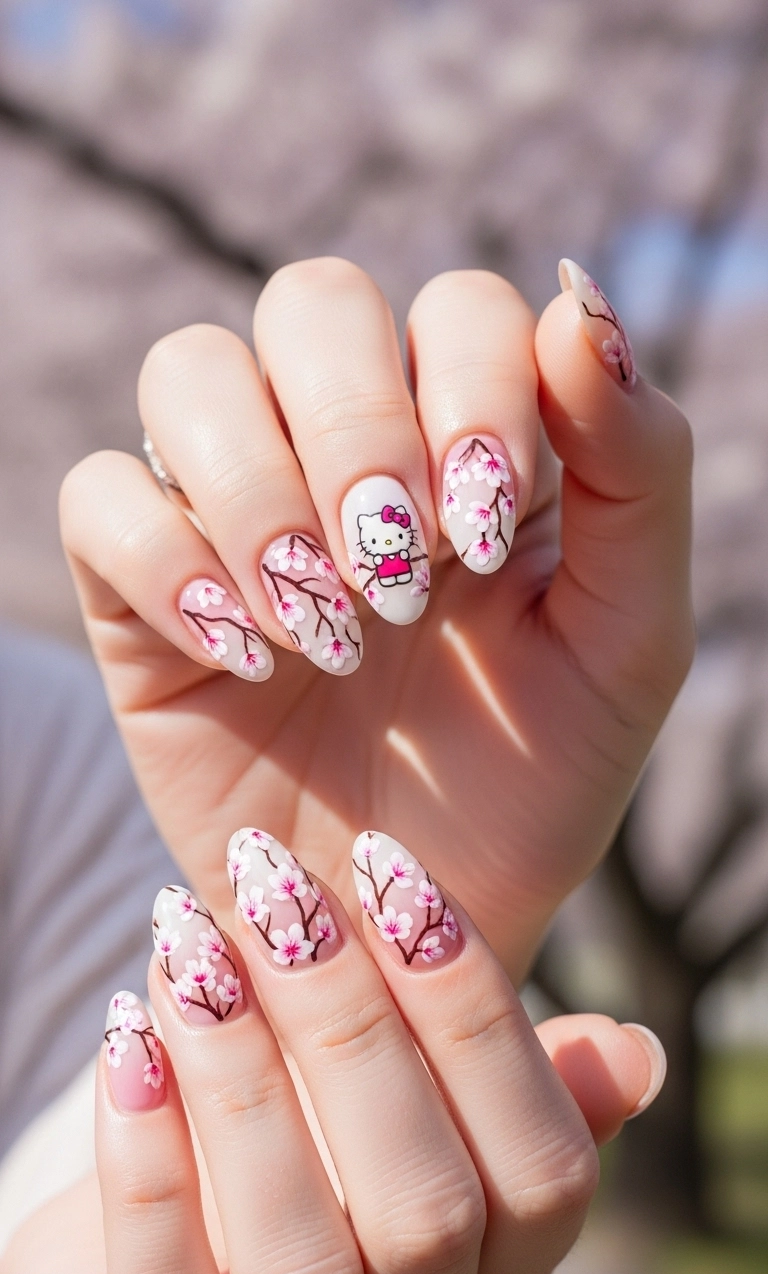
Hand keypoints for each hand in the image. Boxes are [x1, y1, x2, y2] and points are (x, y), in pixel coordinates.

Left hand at [2, 830, 664, 1273]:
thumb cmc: (300, 1175)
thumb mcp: (411, 1124)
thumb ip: (510, 1089)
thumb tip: (636, 1051)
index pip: (546, 1173)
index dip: (481, 1021)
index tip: (401, 881)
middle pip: (428, 1215)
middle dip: (355, 1032)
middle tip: (281, 896)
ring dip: (247, 1087)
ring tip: (193, 950)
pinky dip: (151, 1165)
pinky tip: (130, 1041)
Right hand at [60, 258, 692, 979]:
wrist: (413, 932)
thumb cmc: (528, 787)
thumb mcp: (629, 643)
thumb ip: (639, 468)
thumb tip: (582, 299)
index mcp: (475, 446)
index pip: (457, 307)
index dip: (469, 386)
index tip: (479, 534)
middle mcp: (350, 454)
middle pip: (312, 301)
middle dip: (358, 429)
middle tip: (396, 577)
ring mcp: (237, 514)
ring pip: (191, 370)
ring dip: (258, 490)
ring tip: (322, 628)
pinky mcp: (142, 590)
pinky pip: (100, 497)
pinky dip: (166, 562)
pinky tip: (239, 656)